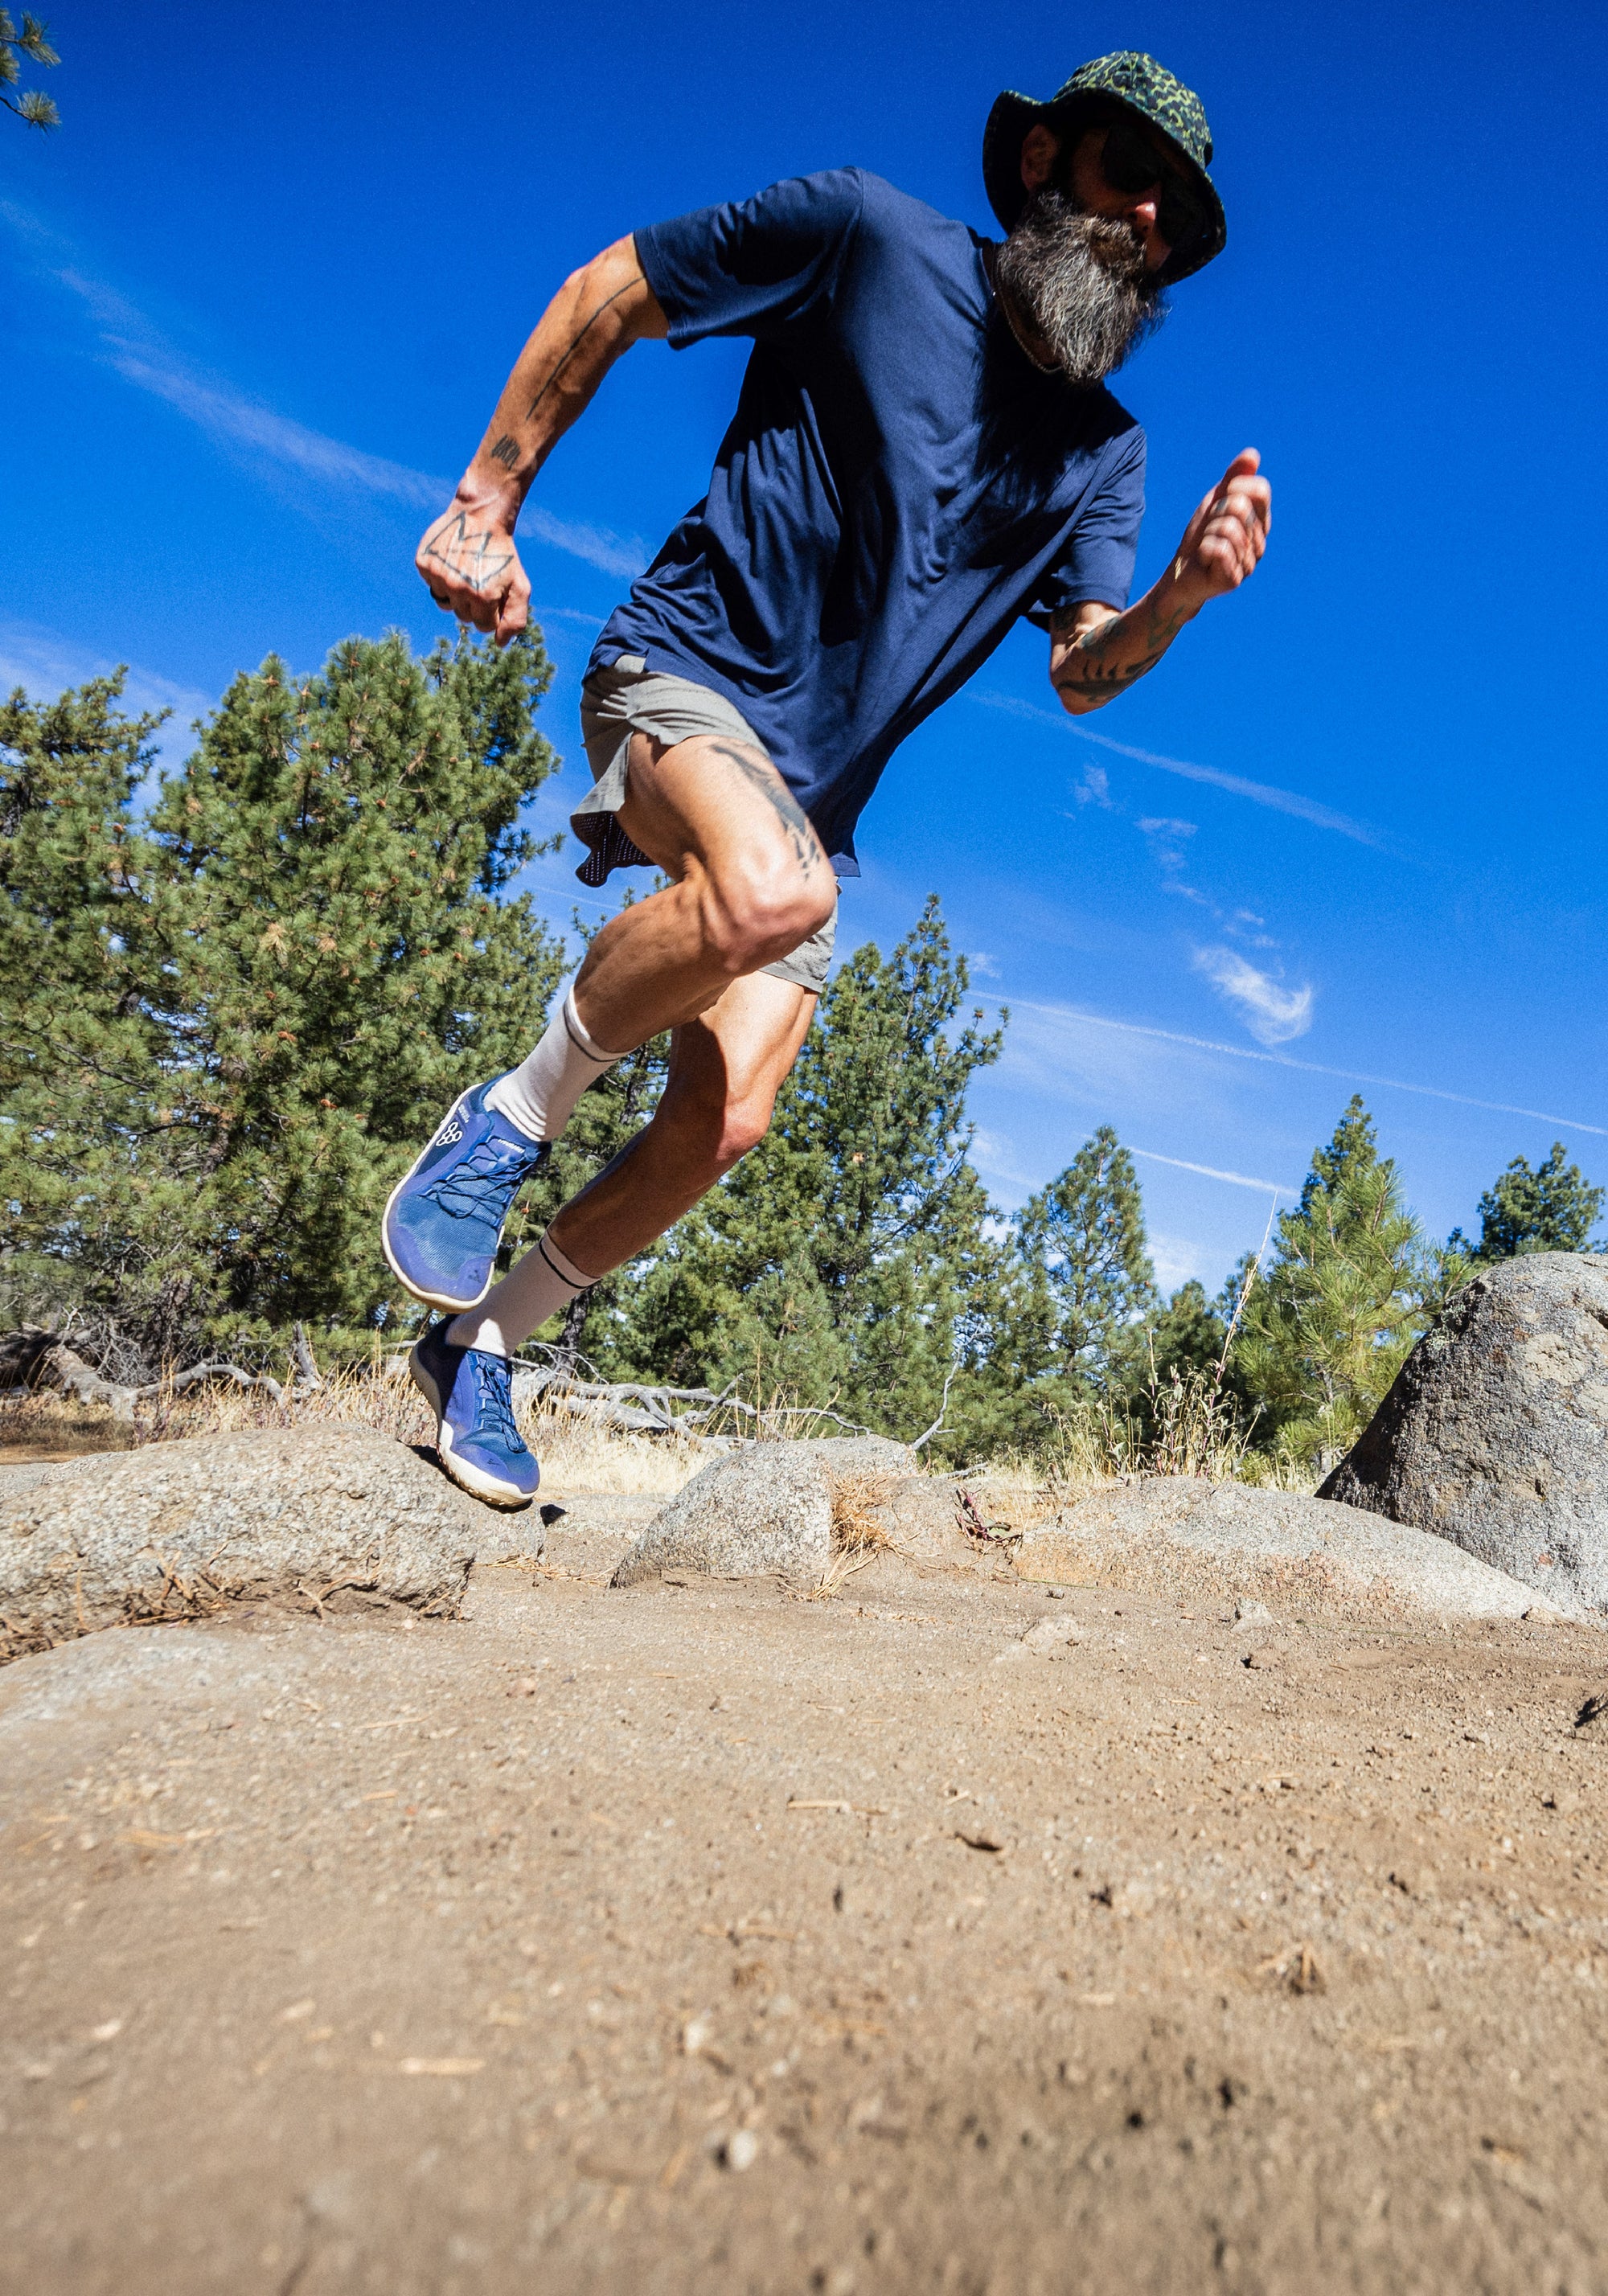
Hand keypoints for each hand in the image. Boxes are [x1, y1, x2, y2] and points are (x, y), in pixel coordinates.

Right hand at [415, 494, 530, 646]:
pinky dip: (441, 579)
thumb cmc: (503, 554)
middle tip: (481, 579)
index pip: (484, 626)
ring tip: (466, 571)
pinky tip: (452, 561)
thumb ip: (515, 620)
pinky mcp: (424, 564)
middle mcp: (458, 588)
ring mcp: (439, 576)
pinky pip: (432, 586)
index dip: (491, 612)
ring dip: (456, 594)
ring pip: (445, 604)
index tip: (494, 593)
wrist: (480, 516)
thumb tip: (500, 645)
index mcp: (482, 597)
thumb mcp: (520, 586)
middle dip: (474, 604)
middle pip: (464, 617)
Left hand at [1170, 448, 1271, 609]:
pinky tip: (1205, 561)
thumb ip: (1233, 477)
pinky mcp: (1235, 579)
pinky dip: (1204, 550)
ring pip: (1227, 528)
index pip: (1261, 490)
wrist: (1180, 573)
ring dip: (1208, 534)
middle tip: (1209, 531)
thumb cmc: (1200, 537)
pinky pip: (1218, 548)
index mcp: (1261, 523)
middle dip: (1215, 514)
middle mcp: (1261, 543)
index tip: (1221, 498)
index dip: (1236, 487)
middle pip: (1240, 507)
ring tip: (1207, 547)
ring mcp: (1250, 563)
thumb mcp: (1214, 501)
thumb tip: (1252, 454)